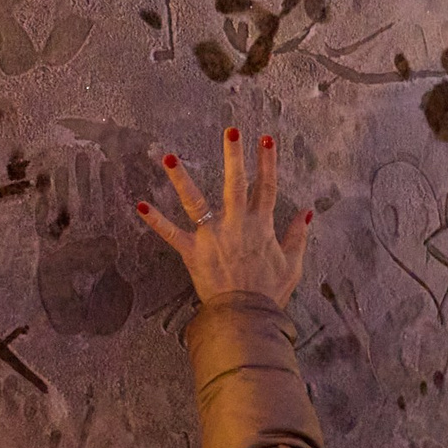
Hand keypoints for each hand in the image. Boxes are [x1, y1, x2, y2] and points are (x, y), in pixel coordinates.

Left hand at [137, 127, 312, 305]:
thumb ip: (297, 236)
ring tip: (168, 156)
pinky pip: (170, 234)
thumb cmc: (269, 293)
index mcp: (260, 226)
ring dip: (181, 178)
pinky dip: (155, 221)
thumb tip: (307, 212)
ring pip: (196, 201)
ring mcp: (212, 236)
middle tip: (231, 130)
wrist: (246, 317)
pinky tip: (140, 205)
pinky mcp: (192, 251)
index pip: (266, 187)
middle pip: (235, 183)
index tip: (267, 138)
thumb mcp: (292, 265)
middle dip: (234, 155)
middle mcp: (236, 224)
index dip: (268, 162)